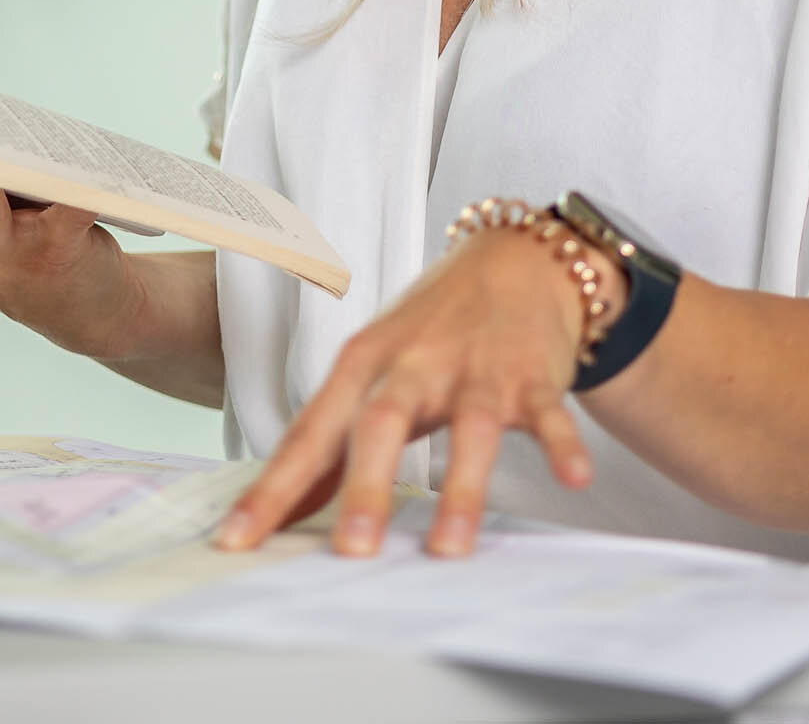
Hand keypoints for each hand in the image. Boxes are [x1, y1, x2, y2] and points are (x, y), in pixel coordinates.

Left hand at [213, 223, 604, 559]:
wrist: (514, 259)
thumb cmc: (431, 328)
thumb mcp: (372, 372)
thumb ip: (332, 441)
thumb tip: (281, 508)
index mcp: (363, 365)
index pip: (310, 434)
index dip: (272, 489)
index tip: (236, 541)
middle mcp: (414, 364)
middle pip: (381, 424)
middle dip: (365, 487)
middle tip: (351, 551)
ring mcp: (476, 367)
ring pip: (469, 426)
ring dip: (462, 486)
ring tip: (451, 548)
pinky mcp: (532, 373)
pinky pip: (549, 412)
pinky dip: (562, 443)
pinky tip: (572, 477)